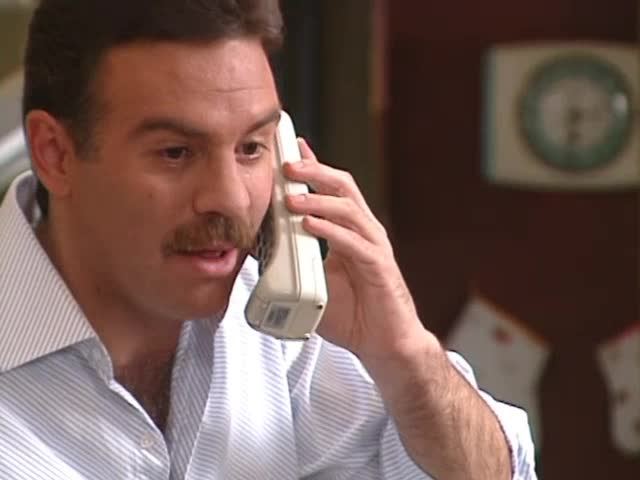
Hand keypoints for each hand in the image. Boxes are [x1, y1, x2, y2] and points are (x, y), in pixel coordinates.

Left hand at [284, 139, 428, 363]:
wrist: (383, 344)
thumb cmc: (352, 314)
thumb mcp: (314, 282)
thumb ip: (293, 263)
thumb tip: (260, 250)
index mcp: (350, 232)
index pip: (332, 190)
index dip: (313, 167)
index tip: (290, 148)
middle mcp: (364, 233)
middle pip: (344, 188)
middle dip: (314, 171)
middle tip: (286, 164)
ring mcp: (374, 248)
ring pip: (349, 209)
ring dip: (318, 199)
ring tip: (291, 196)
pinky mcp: (379, 268)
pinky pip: (354, 243)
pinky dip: (331, 231)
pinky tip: (310, 225)